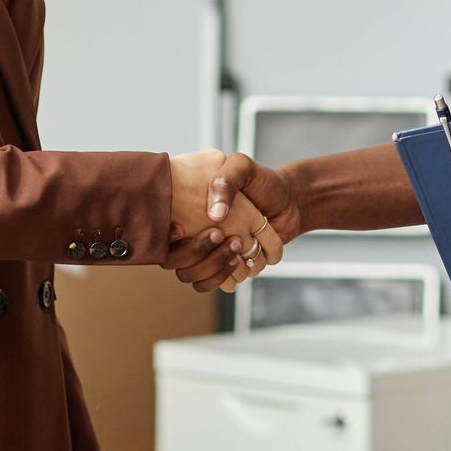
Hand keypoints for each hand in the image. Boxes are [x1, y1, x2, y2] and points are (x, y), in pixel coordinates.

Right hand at [168, 149, 251, 288]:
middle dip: (197, 251)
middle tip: (221, 233)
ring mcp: (208, 253)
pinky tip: (243, 259)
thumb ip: (225, 179)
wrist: (288, 200)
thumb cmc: (261, 181)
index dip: (167, 237)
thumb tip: (215, 215)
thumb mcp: (242, 167)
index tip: (181, 228)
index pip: (163, 234)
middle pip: (175, 261)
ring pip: (193, 276)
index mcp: (187, 211)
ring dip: (215, 264)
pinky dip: (229, 275)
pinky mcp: (226, 267)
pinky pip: (215, 284)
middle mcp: (192, 235)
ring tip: (237, 244)